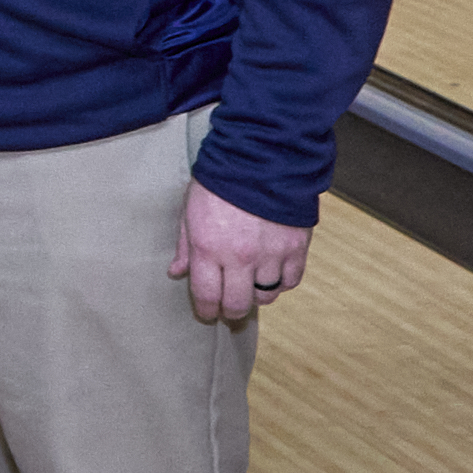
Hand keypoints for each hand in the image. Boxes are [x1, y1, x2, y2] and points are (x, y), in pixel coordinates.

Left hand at [171, 182, 310, 324]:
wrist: (261, 159)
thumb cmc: (219, 182)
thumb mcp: (189, 210)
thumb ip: (184, 245)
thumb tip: (176, 272)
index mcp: (208, 249)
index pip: (207, 296)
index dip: (207, 311)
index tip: (207, 313)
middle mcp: (240, 258)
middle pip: (238, 304)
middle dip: (231, 310)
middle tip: (229, 306)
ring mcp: (270, 255)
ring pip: (267, 296)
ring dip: (257, 295)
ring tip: (251, 286)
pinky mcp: (296, 248)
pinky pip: (291, 281)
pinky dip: (282, 282)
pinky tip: (273, 273)